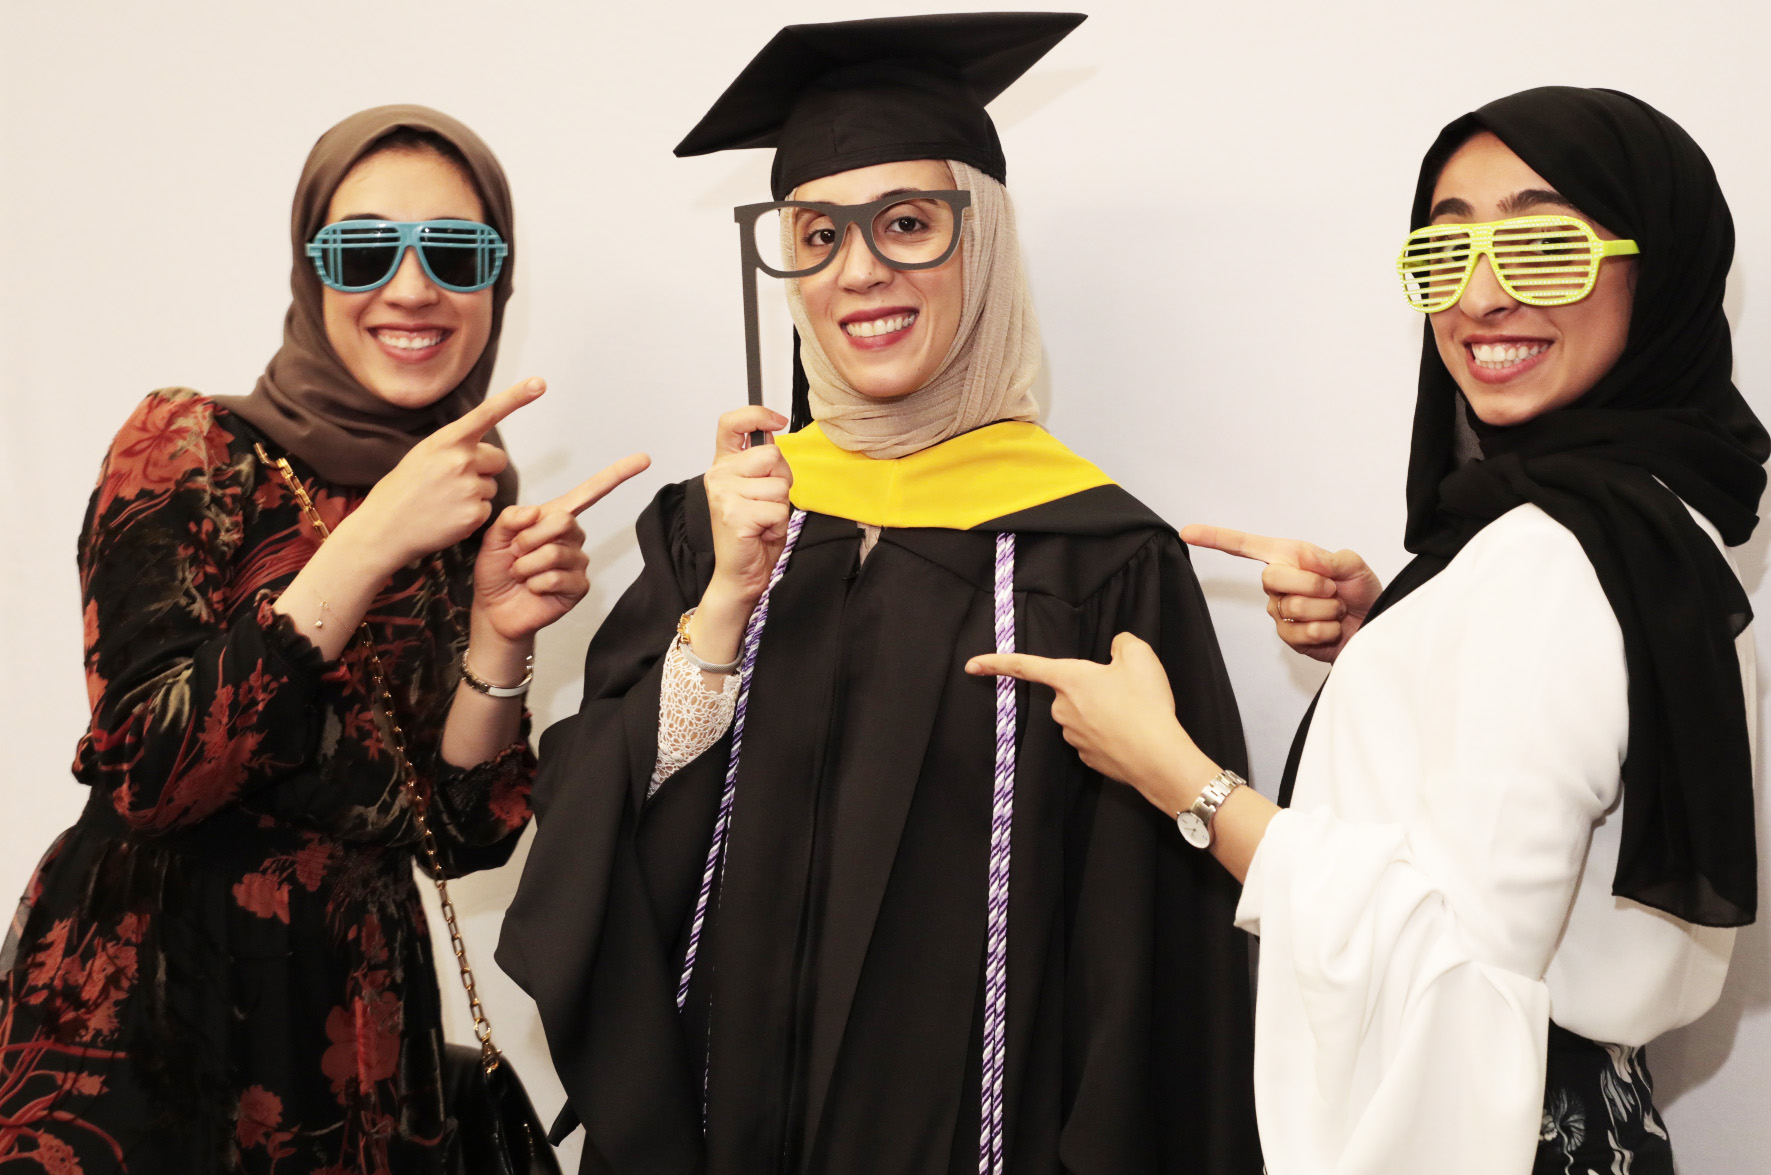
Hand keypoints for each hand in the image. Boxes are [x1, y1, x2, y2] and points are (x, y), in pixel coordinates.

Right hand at [344, 377, 544, 572]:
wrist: (383, 528)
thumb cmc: (403, 490)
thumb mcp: (423, 455)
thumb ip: (454, 447)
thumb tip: (482, 450)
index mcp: (446, 440)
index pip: (487, 413)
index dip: (516, 397)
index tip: (539, 383)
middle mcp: (461, 460)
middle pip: (498, 459)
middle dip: (484, 468)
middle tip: (453, 481)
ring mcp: (470, 488)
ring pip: (491, 486)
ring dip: (475, 493)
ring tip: (444, 501)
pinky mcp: (475, 514)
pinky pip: (487, 509)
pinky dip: (472, 515)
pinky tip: (448, 517)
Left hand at [473, 451, 652, 643]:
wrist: (495, 609)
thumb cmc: (497, 571)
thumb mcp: (494, 538)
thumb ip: (511, 518)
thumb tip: (537, 512)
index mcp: (555, 517)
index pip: (590, 493)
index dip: (617, 475)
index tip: (644, 460)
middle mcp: (572, 537)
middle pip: (563, 521)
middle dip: (528, 538)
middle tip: (515, 553)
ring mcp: (578, 562)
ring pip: (553, 553)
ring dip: (526, 566)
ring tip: (520, 574)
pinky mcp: (580, 587)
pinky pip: (556, 578)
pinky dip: (535, 584)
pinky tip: (533, 589)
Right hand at [703, 406, 792, 607]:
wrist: (740, 573)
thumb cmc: (753, 533)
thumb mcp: (761, 489)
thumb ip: (764, 464)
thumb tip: (772, 435)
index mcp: (724, 465)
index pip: (732, 423)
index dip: (757, 414)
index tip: (778, 420)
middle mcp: (719, 475)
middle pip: (772, 455)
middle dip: (783, 479)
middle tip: (769, 502)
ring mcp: (724, 494)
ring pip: (779, 485)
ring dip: (781, 506)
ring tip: (763, 520)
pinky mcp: (734, 515)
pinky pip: (778, 510)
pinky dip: (778, 525)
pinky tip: (762, 532)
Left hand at [966, 632, 1211, 815]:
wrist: (1158, 757)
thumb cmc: (1146, 704)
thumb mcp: (1140, 656)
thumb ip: (1122, 643)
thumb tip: (1116, 648)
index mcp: (1069, 679)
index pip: (1026, 666)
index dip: (996, 663)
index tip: (971, 665)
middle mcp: (1062, 709)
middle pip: (1070, 691)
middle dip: (1092, 689)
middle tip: (1127, 691)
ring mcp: (1072, 737)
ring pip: (1083, 714)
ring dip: (1103, 711)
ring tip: (1134, 713)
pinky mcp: (1086, 758)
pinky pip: (1094, 737)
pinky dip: (1109, 733)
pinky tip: (1130, 734)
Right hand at [1181, 524, 1381, 663]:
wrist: (1373, 625)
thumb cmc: (1362, 592)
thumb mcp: (1352, 565)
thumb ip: (1329, 558)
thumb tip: (1303, 556)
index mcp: (1288, 558)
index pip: (1244, 547)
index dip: (1215, 538)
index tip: (1187, 532)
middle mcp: (1278, 584)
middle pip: (1271, 578)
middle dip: (1311, 584)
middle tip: (1332, 589)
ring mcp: (1279, 612)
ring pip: (1291, 608)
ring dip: (1325, 610)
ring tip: (1335, 610)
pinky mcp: (1289, 637)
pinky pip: (1300, 632)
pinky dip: (1325, 629)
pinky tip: (1331, 628)